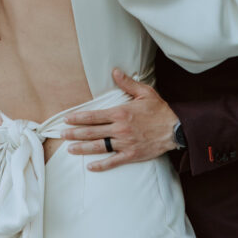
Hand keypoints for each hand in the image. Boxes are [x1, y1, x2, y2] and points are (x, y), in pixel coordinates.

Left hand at [61, 68, 177, 171]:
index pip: (94, 116)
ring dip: (82, 148)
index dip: (78, 118)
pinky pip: (113, 161)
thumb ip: (127, 83)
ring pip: (99, 147)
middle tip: (62, 135)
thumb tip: (115, 71)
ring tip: (70, 149)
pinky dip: (101, 165)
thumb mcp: (144, 92)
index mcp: (121, 113)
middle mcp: (120, 129)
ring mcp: (125, 143)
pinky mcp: (131, 155)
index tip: (67, 120)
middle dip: (75, 133)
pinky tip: (90, 167)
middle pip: (92, 132)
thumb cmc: (160, 110)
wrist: (176, 129)